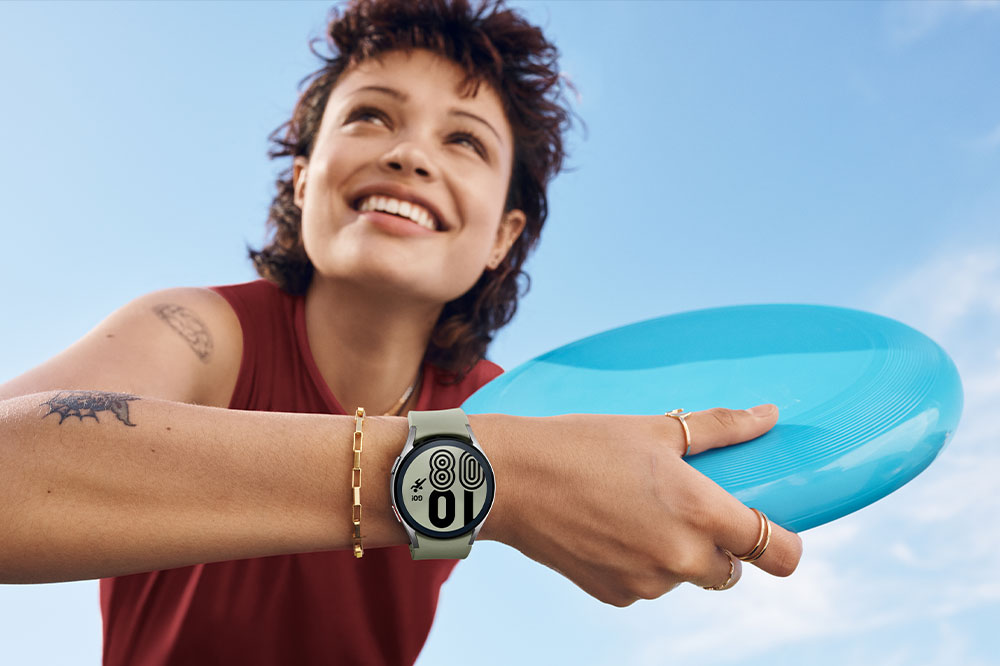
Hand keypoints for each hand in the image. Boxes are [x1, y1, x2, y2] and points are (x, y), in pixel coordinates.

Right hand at [482, 405, 801, 605]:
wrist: (511, 478)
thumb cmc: (582, 443)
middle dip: (721, 546)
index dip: (787, 546)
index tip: (774, 530)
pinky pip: (647, 584)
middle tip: (687, 507)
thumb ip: (720, 428)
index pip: (778, 553)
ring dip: (677, 553)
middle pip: (732, 570)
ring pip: (685, 576)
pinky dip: (640, 563)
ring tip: (636, 509)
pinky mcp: (615, 595)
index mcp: (700, 512)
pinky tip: (610, 527)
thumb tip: (768, 417)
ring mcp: (647, 582)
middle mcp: (681, 557)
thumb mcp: (655, 428)